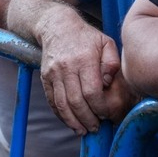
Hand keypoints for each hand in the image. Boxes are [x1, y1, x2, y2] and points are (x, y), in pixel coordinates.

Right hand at [38, 12, 124, 133]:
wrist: (56, 26)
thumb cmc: (86, 37)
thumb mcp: (105, 42)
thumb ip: (112, 62)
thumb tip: (107, 82)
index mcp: (84, 59)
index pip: (91, 92)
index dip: (100, 108)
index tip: (107, 115)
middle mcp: (67, 67)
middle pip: (76, 102)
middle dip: (88, 119)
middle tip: (96, 127)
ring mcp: (53, 73)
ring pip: (62, 104)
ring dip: (73, 122)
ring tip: (83, 130)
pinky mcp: (45, 77)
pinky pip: (52, 101)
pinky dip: (61, 115)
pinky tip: (70, 122)